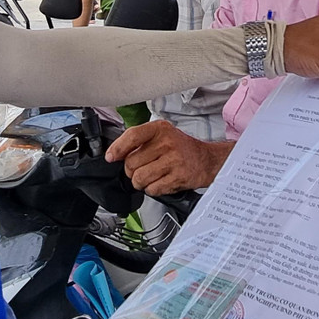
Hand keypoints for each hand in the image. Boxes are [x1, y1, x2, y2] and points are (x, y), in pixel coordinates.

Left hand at [106, 122, 229, 194]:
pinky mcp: (178, 177)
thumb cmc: (181, 148)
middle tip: (141, 169)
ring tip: (150, 177)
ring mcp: (174, 161)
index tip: (111, 157)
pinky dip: (152, 189)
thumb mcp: (161, 135)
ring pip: (139, 178)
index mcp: (160, 129)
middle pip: (131, 162)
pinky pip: (152, 189)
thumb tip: (114, 154)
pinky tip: (161, 182)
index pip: (132, 136)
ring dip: (140, 182)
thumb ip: (139, 141)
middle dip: (131, 171)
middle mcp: (167, 143)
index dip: (117, 148)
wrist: (207, 160)